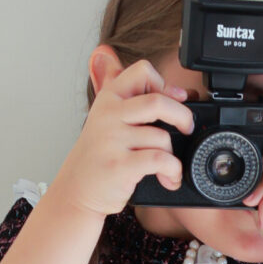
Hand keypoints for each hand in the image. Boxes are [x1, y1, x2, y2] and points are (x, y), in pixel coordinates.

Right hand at [50, 57, 194, 216]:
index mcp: (108, 98)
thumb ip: (136, 101)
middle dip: (182, 116)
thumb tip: (180, 92)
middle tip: (186, 129)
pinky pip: (160, 160)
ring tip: (168, 168)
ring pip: (161, 137)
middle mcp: (109, 115)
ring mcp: (112, 140)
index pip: (143, 71)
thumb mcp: (110, 120)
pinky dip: (173, 171)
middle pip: (158, 101)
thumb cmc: (99, 157)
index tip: (172, 102)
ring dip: (173, 156)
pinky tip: (168, 178)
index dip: (164, 85)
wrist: (76, 191)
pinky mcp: (119, 165)